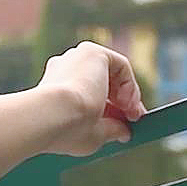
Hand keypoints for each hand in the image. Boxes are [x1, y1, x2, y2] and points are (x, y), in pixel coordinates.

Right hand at [35, 41, 145, 156]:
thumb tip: (125, 132)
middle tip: (134, 119)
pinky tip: (127, 102)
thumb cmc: (66, 129)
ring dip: (127, 94)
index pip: (89, 93)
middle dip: (122, 102)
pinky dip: (130, 83)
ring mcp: (77, 58)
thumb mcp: (92, 134)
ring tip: (131, 114)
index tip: (124, 125)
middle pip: (102, 81)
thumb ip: (109, 130)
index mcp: (56, 87)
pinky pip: (121, 64)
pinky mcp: (92, 51)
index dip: (111, 109)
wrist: (52, 115)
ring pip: (112, 72)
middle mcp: (65, 68)